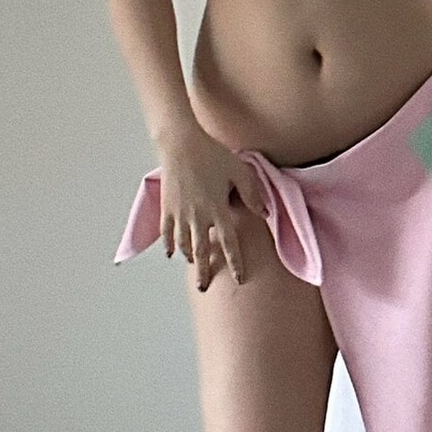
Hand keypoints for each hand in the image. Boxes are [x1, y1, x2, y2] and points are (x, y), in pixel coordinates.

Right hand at [157, 130, 269, 290]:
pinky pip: (166, 233)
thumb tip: (264, 214)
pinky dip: (169, 245)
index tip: (238, 279)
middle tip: (204, 287)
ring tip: (194, 265)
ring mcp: (180, 213)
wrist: (181, 143)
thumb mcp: (239, 171)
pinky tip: (171, 253)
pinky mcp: (166, 207)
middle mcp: (198, 216)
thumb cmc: (212, 154)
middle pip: (201, 252)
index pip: (228, 243)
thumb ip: (252, 194)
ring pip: (183, 244)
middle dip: (204, 272)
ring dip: (189, 257)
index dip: (234, 262)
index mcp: (218, 209)